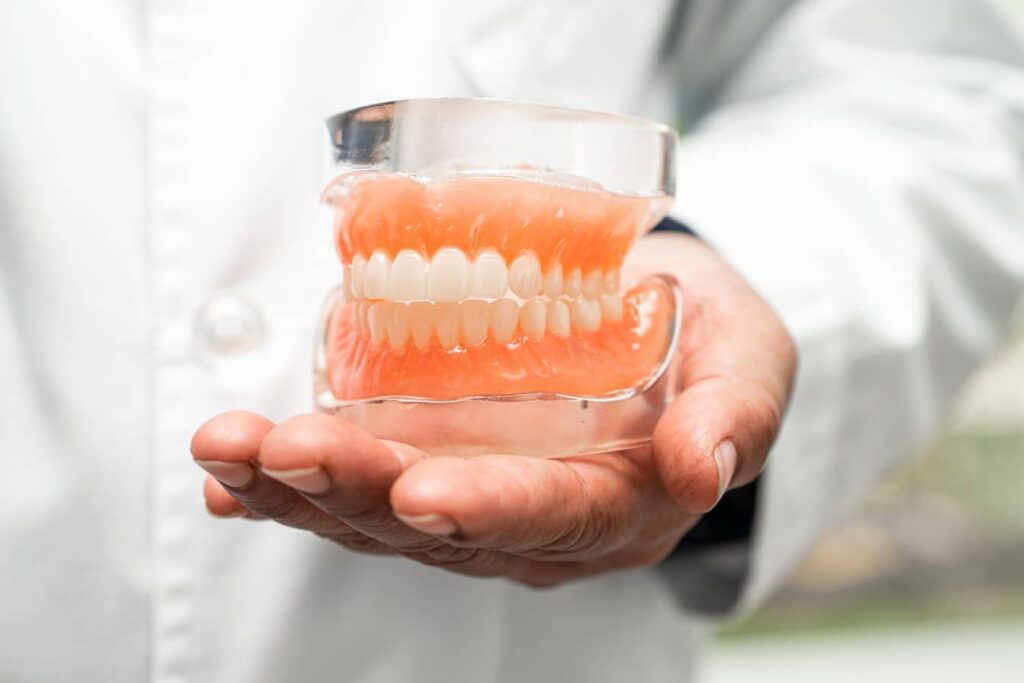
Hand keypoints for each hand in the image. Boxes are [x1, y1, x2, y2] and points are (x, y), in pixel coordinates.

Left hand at [190, 233, 795, 586]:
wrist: (656, 318)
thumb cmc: (704, 333)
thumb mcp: (748, 352)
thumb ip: (737, 406)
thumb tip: (705, 464)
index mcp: (626, 503)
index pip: (558, 517)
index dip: (493, 510)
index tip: (426, 493)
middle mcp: (542, 523)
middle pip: (447, 528)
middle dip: (361, 494)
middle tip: (287, 450)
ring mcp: (478, 502)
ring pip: (384, 519)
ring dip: (300, 490)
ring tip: (229, 450)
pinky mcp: (432, 471)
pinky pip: (357, 497)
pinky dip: (288, 489)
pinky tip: (230, 478)